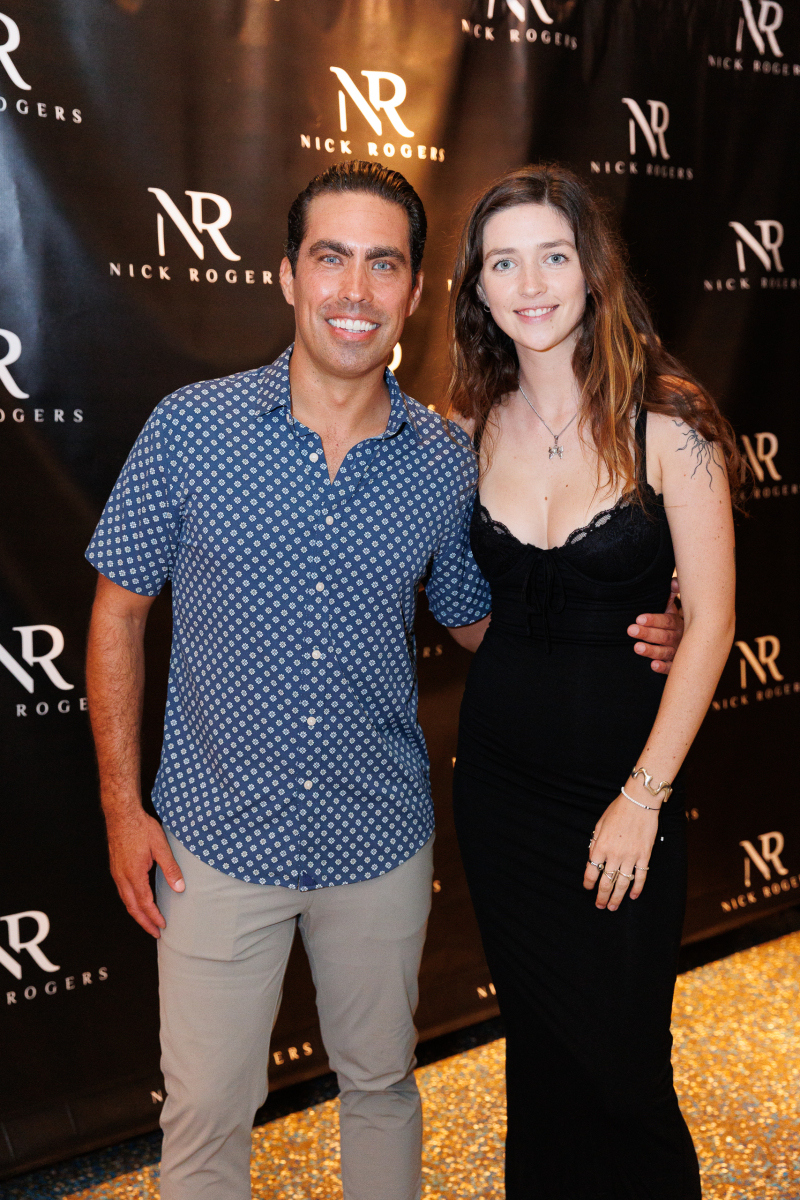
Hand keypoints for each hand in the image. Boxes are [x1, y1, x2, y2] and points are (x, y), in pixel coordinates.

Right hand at [106, 808, 184, 936]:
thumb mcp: (161, 846)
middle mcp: (122, 877)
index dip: (154, 917)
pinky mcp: (116, 868)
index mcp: (134, 874)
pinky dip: (132, 903)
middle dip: (144, 922)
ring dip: (137, 914)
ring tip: (148, 922)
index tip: (163, 926)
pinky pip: (123, 892)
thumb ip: (170, 868)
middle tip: (156, 933)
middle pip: (133, 908)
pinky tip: (139, 902)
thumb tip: (180, 888)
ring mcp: (117, 873)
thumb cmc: (141, 827)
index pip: (145, 903)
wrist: (121, 814)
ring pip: (126, 901)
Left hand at [583, 794, 658, 910]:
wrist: (639, 802)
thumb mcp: (600, 824)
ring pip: (622, 884)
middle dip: (602, 896)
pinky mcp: (644, 856)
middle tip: (600, 906)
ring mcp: (630, 857)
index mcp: (600, 846)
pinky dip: (637, 888)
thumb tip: (593, 857)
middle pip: (606, 882)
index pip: (591, 871)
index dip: (588, 882)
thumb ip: (595, 842)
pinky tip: (633, 896)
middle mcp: (614, 855)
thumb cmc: (618, 810)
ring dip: (617, 898)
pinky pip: (640, 877)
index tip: (588, 888)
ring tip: (613, 907)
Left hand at [627, 577, 683, 673]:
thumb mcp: (678, 609)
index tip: (639, 618)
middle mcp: (679, 638)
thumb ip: (674, 594)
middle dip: (647, 633)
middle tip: (631, 630)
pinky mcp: (677, 666)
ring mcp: (679, 653)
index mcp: (678, 623)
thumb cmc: (680, 623)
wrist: (700, 644)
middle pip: (663, 635)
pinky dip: (663, 667)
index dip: (653, 620)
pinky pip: (671, 668)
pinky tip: (653, 665)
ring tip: (637, 647)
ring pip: (665, 652)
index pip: (666, 620)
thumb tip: (673, 581)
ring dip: (652, 650)